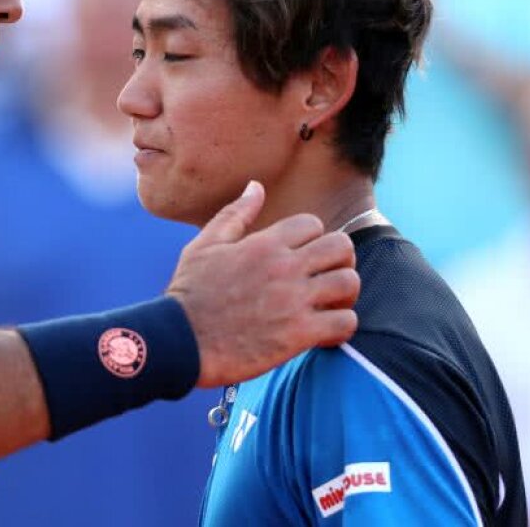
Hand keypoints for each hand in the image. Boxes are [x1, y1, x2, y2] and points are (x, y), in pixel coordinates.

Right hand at [166, 181, 358, 387]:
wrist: (180, 341)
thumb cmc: (190, 292)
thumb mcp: (205, 245)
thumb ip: (235, 214)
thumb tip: (256, 187)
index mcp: (263, 244)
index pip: (313, 224)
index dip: (312, 238)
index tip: (302, 256)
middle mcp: (284, 267)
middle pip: (342, 247)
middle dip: (339, 260)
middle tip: (325, 276)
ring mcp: (294, 300)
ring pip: (349, 283)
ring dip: (344, 293)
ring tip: (328, 304)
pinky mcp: (299, 334)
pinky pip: (345, 323)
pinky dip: (341, 327)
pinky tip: (323, 332)